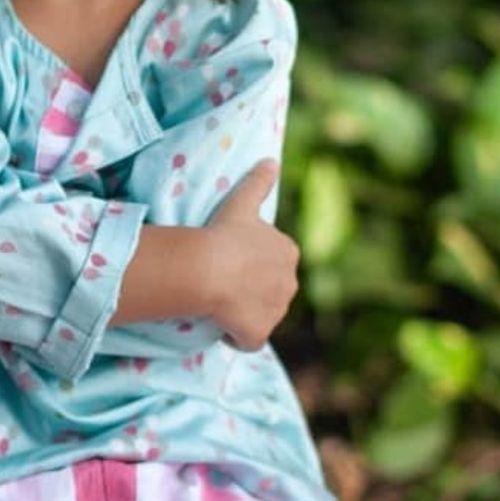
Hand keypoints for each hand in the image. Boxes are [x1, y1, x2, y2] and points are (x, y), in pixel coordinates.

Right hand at [202, 160, 298, 351]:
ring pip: (260, 316)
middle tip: (222, 285)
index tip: (229, 263)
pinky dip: (236, 337)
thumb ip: (258, 183)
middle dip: (250, 292)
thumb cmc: (225, 234)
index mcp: (288, 253)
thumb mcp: (242, 202)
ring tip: (219, 305)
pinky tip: (221, 328)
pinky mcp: (259, 334)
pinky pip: (248, 340)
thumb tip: (270, 160)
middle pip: (269, 291)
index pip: (272, 262)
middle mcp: (290, 284)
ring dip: (244, 315)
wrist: (209, 269)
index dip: (249, 265)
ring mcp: (276, 312)